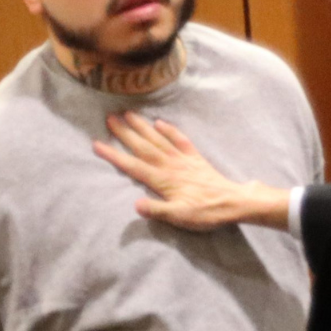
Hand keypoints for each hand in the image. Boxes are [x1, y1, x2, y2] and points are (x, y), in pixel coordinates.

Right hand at [92, 113, 290, 230]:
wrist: (233, 203)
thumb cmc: (204, 213)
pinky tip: (160, 123)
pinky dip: (169, 130)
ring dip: (142, 126)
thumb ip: (157, 210)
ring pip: (158, 139)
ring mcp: (183, 159)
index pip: (133, 166)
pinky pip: (180, 140)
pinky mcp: (195, 159)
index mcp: (163, 180)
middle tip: (109, 117)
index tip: (97, 144)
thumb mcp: (179, 217)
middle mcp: (170, 165)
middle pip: (143, 146)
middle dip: (125, 132)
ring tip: (128, 113)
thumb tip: (135, 205)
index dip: (114, 155)